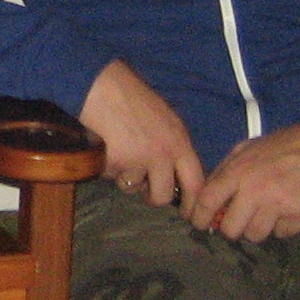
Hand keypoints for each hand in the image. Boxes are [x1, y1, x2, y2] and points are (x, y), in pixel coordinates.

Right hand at [78, 58, 204, 209]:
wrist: (102, 86)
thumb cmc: (134, 97)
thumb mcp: (166, 120)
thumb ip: (173, 147)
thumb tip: (174, 175)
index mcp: (180, 142)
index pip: (196, 183)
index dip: (193, 203)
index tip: (188, 213)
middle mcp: (163, 155)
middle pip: (163, 196)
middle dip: (152, 197)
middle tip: (144, 190)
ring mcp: (138, 161)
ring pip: (132, 187)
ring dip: (125, 176)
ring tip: (119, 151)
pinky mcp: (115, 163)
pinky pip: (111, 176)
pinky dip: (107, 166)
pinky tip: (105, 145)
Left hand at [187, 125, 299, 241]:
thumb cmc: (281, 147)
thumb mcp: (246, 149)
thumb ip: (226, 171)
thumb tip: (207, 195)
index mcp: (238, 172)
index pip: (207, 202)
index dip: (198, 217)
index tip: (200, 224)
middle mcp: (255, 191)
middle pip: (230, 229)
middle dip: (231, 228)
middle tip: (238, 222)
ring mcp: (278, 205)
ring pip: (255, 235)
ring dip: (257, 229)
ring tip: (265, 214)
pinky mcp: (299, 215)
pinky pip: (281, 234)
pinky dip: (281, 227)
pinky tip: (286, 212)